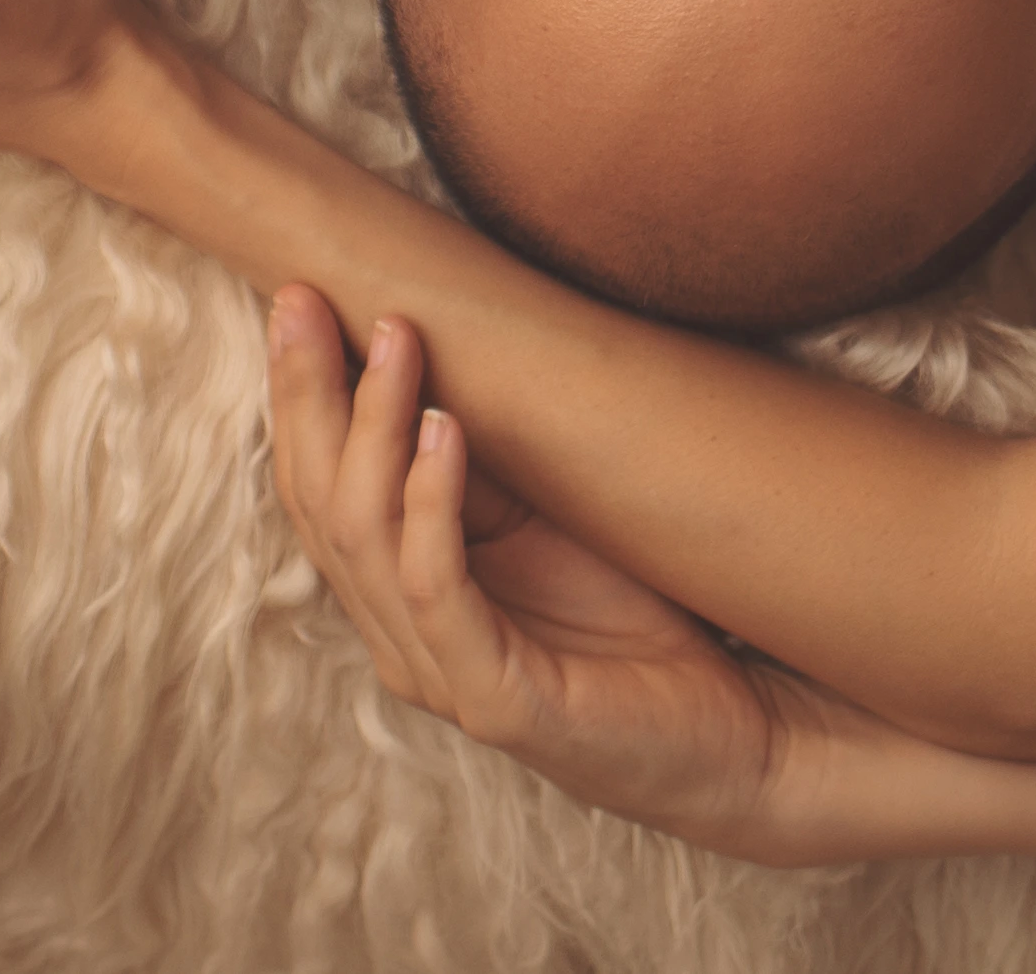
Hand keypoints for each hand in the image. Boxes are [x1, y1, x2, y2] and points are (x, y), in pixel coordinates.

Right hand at [267, 286, 881, 865]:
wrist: (737, 738)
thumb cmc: (642, 622)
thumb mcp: (551, 520)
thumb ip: (488, 464)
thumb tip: (449, 340)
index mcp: (406, 595)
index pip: (321, 489)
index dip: (301, 396)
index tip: (299, 298)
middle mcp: (405, 638)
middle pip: (324, 507)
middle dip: (310, 397)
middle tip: (308, 302)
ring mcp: (444, 674)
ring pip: (367, 540)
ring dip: (377, 428)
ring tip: (401, 340)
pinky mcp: (499, 702)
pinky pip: (438, 593)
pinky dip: (432, 506)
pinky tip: (446, 432)